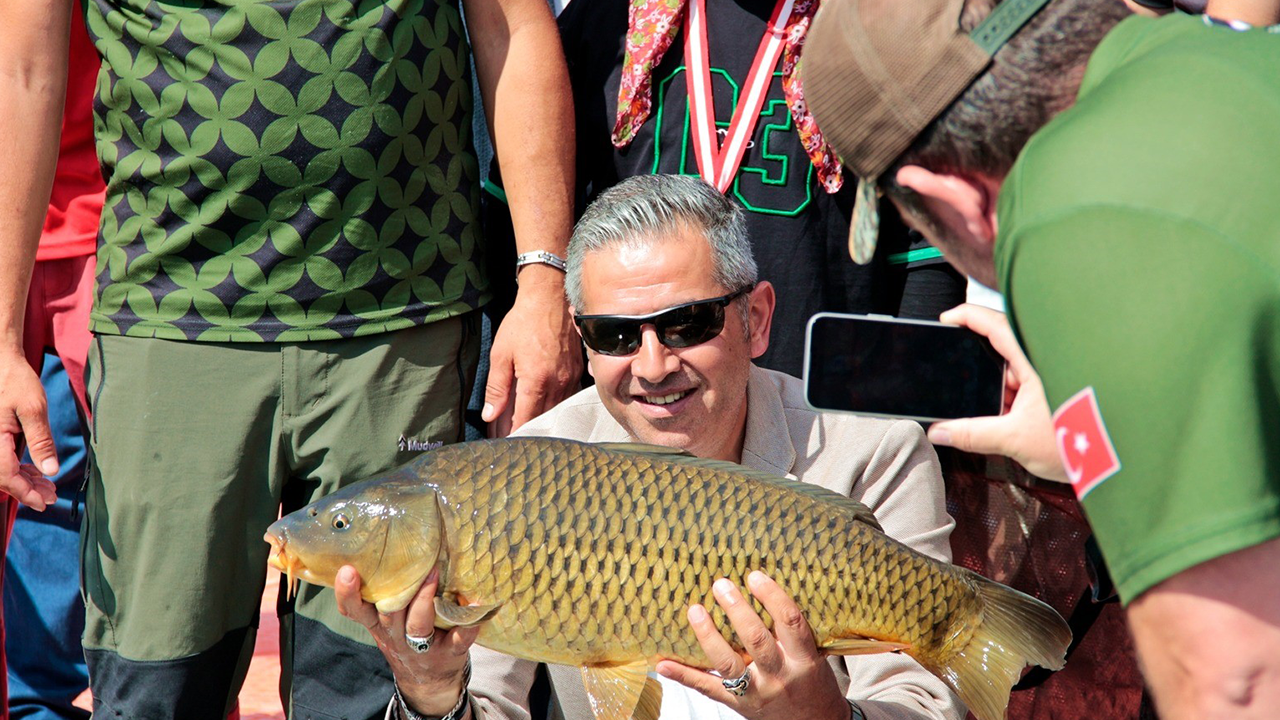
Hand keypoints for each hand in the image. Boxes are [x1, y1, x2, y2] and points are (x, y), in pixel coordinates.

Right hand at [0, 349, 57, 509]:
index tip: (44, 504)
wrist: (2, 362)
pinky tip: (37, 473)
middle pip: (5, 477)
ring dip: (26, 480)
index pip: (6, 476)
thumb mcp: (33, 409)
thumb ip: (41, 441)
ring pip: (5, 470)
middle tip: (52, 497)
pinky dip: (20, 468)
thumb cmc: (15, 381)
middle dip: (28, 489)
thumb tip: (50, 471)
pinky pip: (4, 459)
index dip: (25, 493)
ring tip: (49, 488)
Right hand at [335, 565, 479, 715]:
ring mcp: (423, 647)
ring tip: (433, 573)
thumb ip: (382, 596)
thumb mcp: (386, 624)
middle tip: (402, 561)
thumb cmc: (405, 639)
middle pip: (388, 615)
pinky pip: (458, 639)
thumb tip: (381, 549)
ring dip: (423, 600)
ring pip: (417, 625)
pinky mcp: (450, 651)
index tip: (347, 570)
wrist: (429, 683)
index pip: (355, 611)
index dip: (348, 594)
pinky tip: (476, 606)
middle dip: (392, 590)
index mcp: (379, 625)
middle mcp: (396, 637)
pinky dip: (467, 625)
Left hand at [482, 266, 581, 436]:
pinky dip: (552, 408)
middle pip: (541, 420)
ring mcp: (570, 379)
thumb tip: (491, 416)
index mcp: (536, 380)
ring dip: (539, 422)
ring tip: (522, 428)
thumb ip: (496, 387)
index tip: (502, 443)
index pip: (525, 419)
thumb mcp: (501, 354)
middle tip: (508, 440)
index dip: (512, 434)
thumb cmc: (523, 323)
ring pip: (555, 412)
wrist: (551, 298)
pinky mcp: (577, 373)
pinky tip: (542, 410)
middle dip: (524, 432)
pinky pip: (565, 399)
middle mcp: (557, 384)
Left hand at [657, 572, 849, 719]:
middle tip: (721, 584)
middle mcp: (780, 675)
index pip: (790, 623)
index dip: (772, 597)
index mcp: (803, 659)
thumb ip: (789, 630)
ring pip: (729, 663)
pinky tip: (663, 663)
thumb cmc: (812, 681)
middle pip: (756, 639)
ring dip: (708, 636)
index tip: (754, 576)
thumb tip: (759, 586)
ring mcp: (757, 691)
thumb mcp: (812, 654)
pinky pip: (707, 688)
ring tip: (695, 610)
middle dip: (737, 610)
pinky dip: (684, 675)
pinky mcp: (737, 703)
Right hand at [925, 304, 1065, 481]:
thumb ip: (971, 435)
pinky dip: (1014, 399)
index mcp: (1034, 359)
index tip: (945, 320)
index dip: (965, 316)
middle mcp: (1045, 359)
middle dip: (981, 372)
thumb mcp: (1014, 440)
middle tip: (970, 393)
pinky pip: (1027, 384)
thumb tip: (940, 432)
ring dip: (1000, 391)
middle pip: (1000, 349)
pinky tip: (1013, 421)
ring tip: (1003, 418)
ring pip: (1014, 371)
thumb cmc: (1081, 443)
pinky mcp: (1060, 388)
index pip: (993, 322)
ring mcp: (1053, 373)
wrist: (1124, 462)